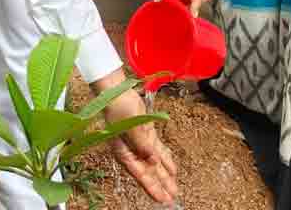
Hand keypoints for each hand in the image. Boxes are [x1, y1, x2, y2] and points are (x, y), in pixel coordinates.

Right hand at [103, 85, 178, 203]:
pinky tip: (172, 169)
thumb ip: (142, 144)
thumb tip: (152, 161)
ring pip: (154, 163)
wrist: (117, 92)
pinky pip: (158, 150)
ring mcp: (140, 143)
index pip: (140, 174)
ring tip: (174, 187)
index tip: (161, 199)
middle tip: (172, 198)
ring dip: (164, 175)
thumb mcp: (131, 126)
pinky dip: (165, 159)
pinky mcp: (146, 134)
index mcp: (124, 152)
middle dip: (160, 185)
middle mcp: (132, 151)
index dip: (151, 187)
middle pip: (148, 172)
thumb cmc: (118, 108)